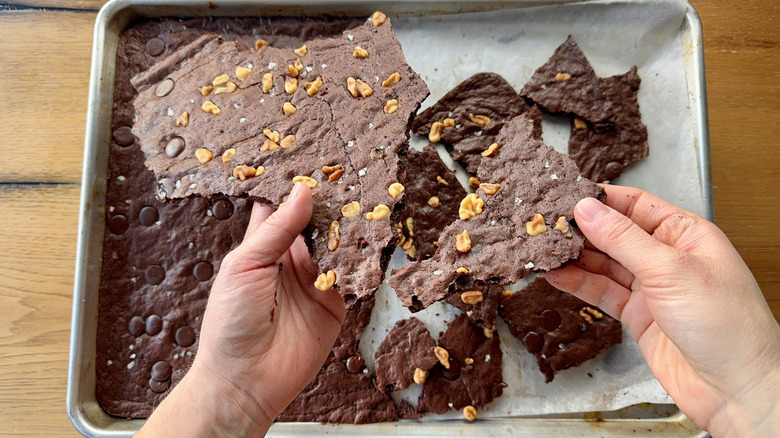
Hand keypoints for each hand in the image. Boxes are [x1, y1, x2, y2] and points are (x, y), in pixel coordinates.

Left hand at [137, 182, 345, 436]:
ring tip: (367, 200)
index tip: (315, 160)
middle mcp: (290, 259)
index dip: (295, 186)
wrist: (245, 380)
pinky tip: (372, 242)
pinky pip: (352, 277)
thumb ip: (277, 230)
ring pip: (338, 245)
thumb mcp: (245, 266)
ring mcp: (314, 281)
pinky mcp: (335, 303)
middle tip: (352, 175)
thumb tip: (303, 191)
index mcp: (262, 246)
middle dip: (332, 203)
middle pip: (316, 223)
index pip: (282, 207)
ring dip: (351, 228)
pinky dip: (362, 262)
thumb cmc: (230, 321)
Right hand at [545, 184, 779, 437]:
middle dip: (581, 229)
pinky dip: (578, 284)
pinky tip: (556, 275)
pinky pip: (602, 292)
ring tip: (542, 250)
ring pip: (604, 264)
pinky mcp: (638, 316)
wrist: (736, 387)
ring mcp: (651, 288)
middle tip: (545, 224)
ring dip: (574, 257)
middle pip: (615, 234)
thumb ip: (623, 238)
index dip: (600, 199)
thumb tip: (587, 208)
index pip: (635, 205)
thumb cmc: (726, 324)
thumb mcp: (670, 269)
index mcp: (685, 234)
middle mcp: (667, 257)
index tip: (565, 195)